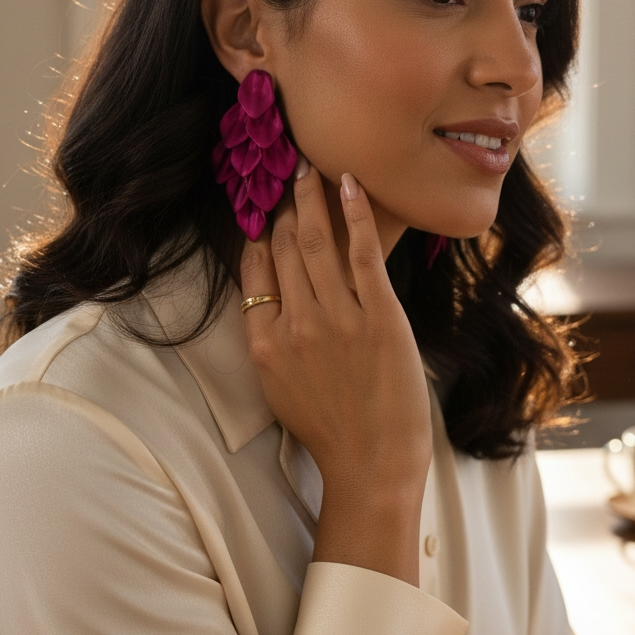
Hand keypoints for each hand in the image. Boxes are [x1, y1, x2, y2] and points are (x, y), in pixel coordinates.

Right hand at [239, 157, 431, 583]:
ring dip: (312, 200)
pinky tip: (349, 185)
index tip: (263, 209)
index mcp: (266, 343)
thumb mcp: (281, 389)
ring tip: (310, 169)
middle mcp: (295, 324)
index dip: (259, 234)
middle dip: (284, 206)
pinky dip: (354, 215)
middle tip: (288, 172)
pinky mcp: (378, 315)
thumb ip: (272, 342)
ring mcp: (337, 318)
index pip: (255, 272)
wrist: (372, 464)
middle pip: (283, 250)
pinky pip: (361, 253)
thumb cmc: (331, 432)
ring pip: (316, 243)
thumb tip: (276, 301)